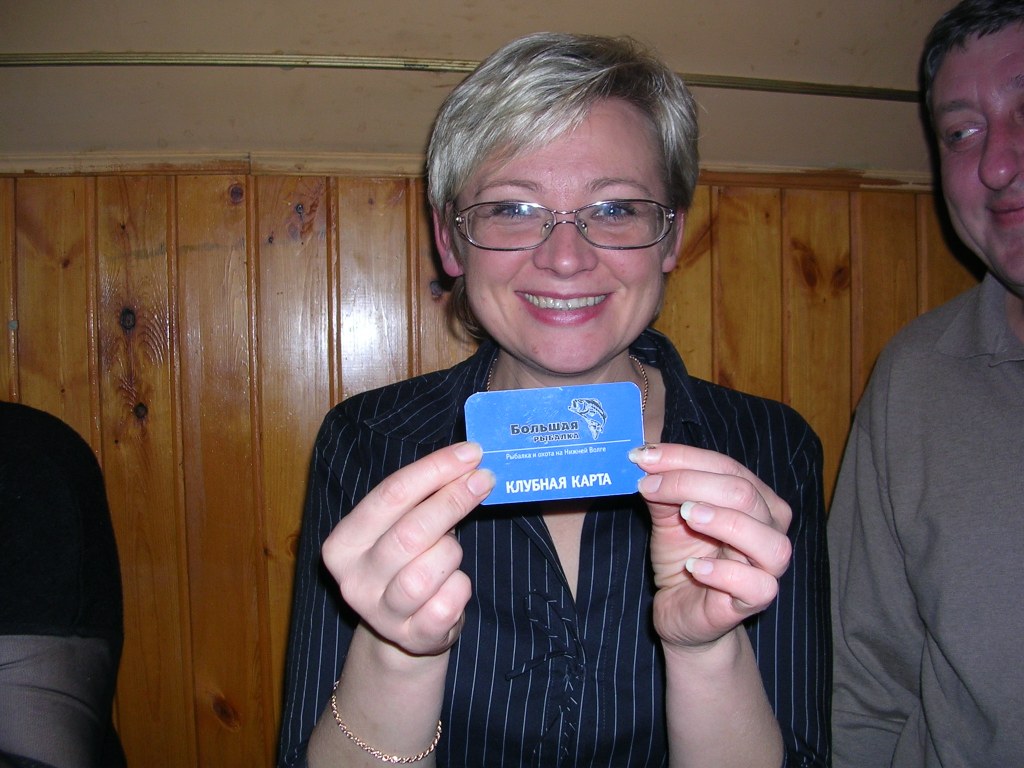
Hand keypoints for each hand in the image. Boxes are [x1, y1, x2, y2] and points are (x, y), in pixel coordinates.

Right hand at [321, 442, 494, 656]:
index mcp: (343, 544)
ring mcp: (380, 614)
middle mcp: (353, 580)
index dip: (434, 470)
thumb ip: (423, 496)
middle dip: (452, 501)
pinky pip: (447, 605)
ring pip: (426, 572)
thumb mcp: (402, 526)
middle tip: (484, 480)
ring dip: (451, 553)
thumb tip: (467, 460)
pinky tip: (456, 584)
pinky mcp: (411, 638)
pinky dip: (460, 588)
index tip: (470, 453)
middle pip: (409, 532)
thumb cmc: (408, 561)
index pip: (389, 495)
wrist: (405, 628)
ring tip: (452, 553)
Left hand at [628, 443, 791, 649]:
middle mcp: (771, 528)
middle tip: (649, 486)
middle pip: (744, 494)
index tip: (643, 457)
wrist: (681, 608)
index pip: (727, 467)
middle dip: (691, 483)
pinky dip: (725, 573)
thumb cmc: (684, 557)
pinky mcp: (756, 600)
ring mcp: (768, 567)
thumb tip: (646, 459)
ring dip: (723, 522)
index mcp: (757, 499)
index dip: (683, 458)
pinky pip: (757, 585)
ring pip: (767, 540)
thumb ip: (664, 489)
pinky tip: (694, 567)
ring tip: (685, 516)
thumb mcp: (669, 517)